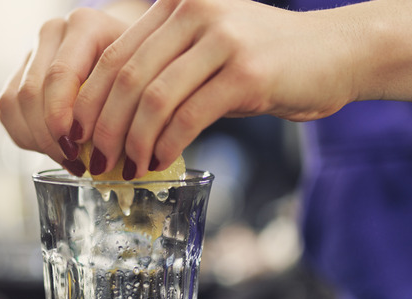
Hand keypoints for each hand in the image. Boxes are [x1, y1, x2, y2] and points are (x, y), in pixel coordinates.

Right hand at [0, 7, 130, 172]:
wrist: (126, 48)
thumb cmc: (138, 69)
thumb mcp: (143, 81)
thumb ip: (126, 108)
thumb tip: (104, 155)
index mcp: (85, 26)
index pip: (60, 75)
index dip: (61, 118)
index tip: (76, 149)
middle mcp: (53, 32)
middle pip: (32, 92)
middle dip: (50, 136)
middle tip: (75, 162)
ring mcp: (32, 50)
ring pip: (14, 102)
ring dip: (38, 140)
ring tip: (68, 160)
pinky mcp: (20, 72)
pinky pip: (8, 110)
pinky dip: (27, 136)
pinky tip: (53, 150)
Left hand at [70, 0, 357, 178]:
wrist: (334, 53)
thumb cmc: (266, 59)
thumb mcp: (208, 48)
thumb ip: (166, 68)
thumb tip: (113, 120)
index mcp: (175, 3)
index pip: (112, 54)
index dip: (88, 101)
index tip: (77, 137)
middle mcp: (194, 12)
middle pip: (125, 77)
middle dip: (103, 127)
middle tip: (96, 161)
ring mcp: (222, 40)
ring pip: (153, 98)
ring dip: (133, 142)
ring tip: (126, 168)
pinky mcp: (247, 73)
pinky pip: (190, 116)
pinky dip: (167, 145)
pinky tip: (160, 162)